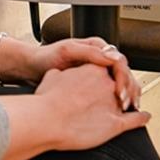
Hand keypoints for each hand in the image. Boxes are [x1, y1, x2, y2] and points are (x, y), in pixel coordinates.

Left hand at [27, 37, 141, 111]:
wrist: (31, 68)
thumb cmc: (46, 57)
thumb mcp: (68, 51)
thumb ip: (90, 52)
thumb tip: (111, 57)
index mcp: (97, 47)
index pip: (119, 61)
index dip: (123, 77)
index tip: (119, 92)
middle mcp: (99, 58)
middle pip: (123, 73)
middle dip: (128, 89)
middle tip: (126, 105)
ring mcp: (96, 70)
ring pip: (119, 82)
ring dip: (125, 96)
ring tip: (126, 110)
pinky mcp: (90, 83)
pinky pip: (109, 90)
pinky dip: (115, 101)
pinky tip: (117, 112)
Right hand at [35, 63, 150, 150]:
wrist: (46, 120)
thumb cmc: (46, 101)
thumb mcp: (53, 77)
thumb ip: (62, 74)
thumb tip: (60, 75)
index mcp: (94, 69)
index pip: (108, 69)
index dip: (107, 77)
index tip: (102, 83)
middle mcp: (107, 84)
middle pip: (120, 83)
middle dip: (119, 89)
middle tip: (116, 97)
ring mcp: (113, 103)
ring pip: (128, 99)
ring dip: (130, 101)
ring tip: (129, 106)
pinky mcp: (115, 124)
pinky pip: (134, 119)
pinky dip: (141, 118)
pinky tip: (144, 116)